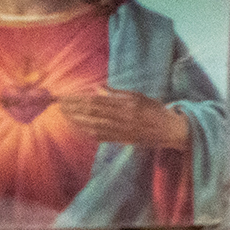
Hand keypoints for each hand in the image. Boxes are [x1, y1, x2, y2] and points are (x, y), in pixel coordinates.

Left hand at [59, 88, 189, 149]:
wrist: (169, 130)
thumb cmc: (154, 110)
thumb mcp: (138, 96)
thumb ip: (117, 93)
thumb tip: (97, 88)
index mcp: (127, 104)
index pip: (98, 101)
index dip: (80, 99)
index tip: (67, 95)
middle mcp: (123, 118)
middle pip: (92, 113)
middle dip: (74, 109)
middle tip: (59, 104)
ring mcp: (121, 131)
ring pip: (93, 126)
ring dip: (76, 121)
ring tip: (64, 114)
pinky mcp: (121, 140)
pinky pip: (101, 137)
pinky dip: (86, 132)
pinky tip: (77, 127)